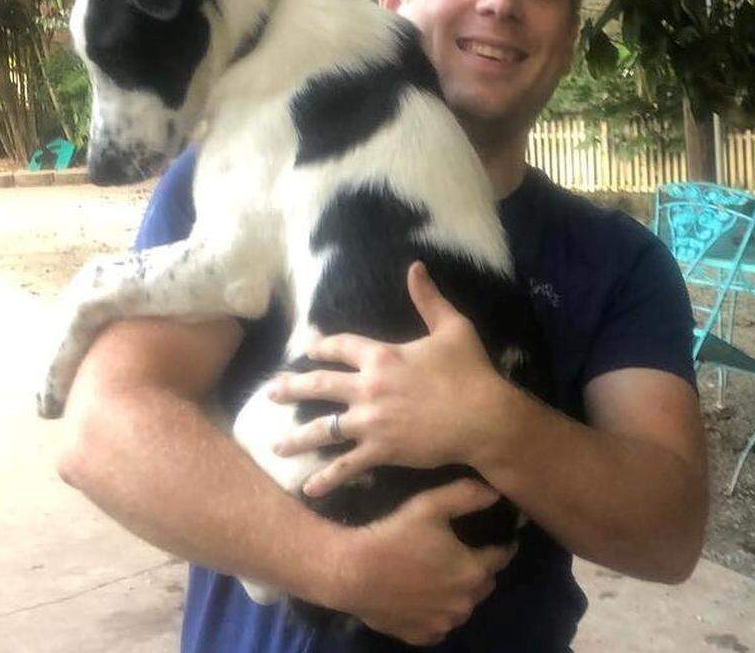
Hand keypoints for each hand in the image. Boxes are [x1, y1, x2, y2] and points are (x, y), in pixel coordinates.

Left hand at [270, 262, 510, 496]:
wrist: (484, 418)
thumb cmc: (471, 372)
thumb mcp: (452, 328)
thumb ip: (429, 298)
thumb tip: (415, 266)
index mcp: (382, 356)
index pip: (342, 347)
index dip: (322, 346)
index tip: (308, 349)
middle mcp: (368, 387)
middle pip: (320, 385)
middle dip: (292, 389)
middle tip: (270, 393)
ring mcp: (371, 421)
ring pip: (324, 429)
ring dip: (297, 438)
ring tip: (276, 446)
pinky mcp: (382, 450)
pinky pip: (347, 466)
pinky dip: (328, 478)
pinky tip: (309, 488)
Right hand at [330, 479, 515, 645]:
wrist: (351, 571)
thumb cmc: (394, 536)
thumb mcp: (430, 505)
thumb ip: (467, 496)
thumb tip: (496, 492)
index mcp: (472, 571)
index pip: (502, 556)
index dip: (503, 543)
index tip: (502, 535)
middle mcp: (463, 603)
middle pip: (485, 583)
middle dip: (481, 568)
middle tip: (465, 552)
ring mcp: (442, 623)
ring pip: (463, 606)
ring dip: (460, 593)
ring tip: (443, 575)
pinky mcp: (421, 636)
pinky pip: (439, 625)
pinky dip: (438, 613)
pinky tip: (425, 597)